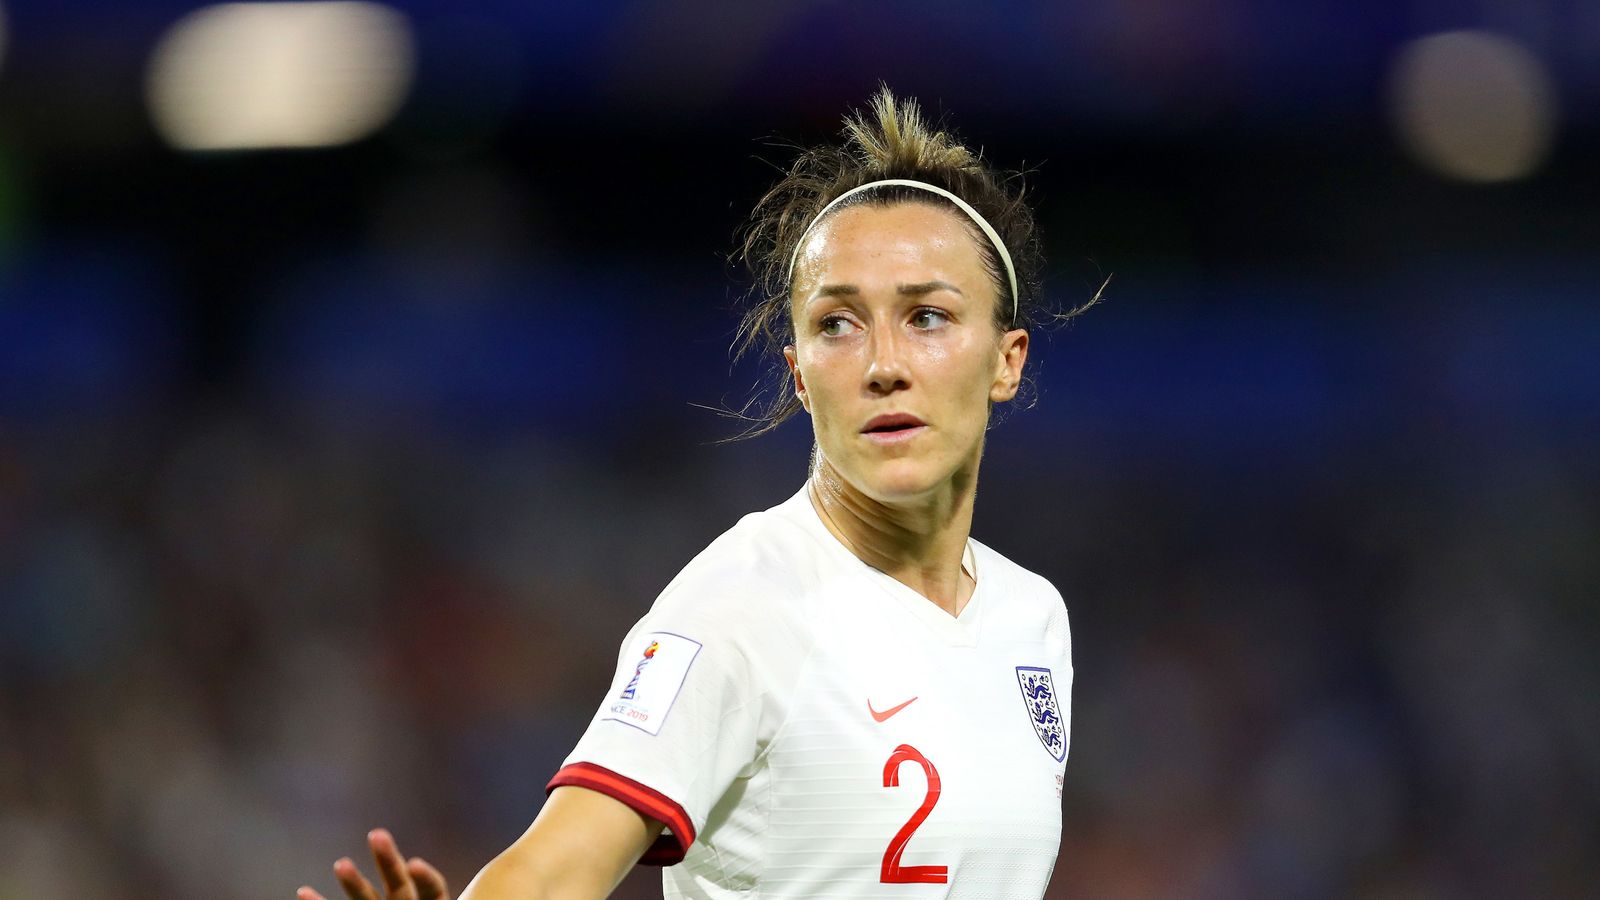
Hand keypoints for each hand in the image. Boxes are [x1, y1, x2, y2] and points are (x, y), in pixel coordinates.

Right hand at [299, 828, 449, 899]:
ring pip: (367, 899)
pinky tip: (303, 892)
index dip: (425, 877)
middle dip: (387, 860)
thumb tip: (453, 895)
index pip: (431, 890)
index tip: (413, 864)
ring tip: (341, 864)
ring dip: (354, 882)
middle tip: (377, 834)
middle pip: (398, 883)